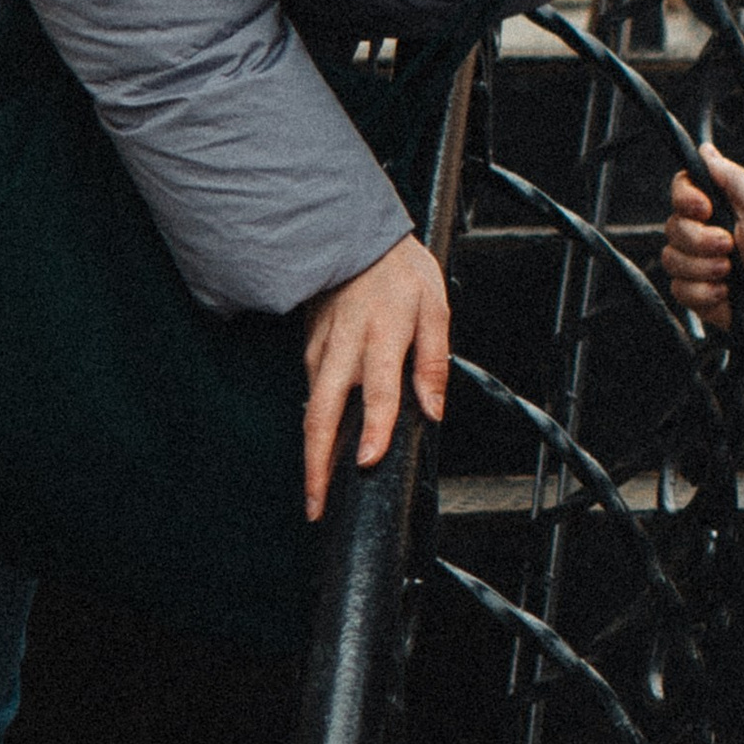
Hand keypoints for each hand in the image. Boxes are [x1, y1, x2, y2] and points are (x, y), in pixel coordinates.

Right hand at [302, 233, 449, 518]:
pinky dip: (314, 424)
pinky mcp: (309, 349)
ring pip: (311, 408)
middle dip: (316, 466)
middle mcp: (345, 347)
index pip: (378, 390)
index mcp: (383, 336)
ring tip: (316, 492)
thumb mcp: (434, 306)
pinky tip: (320, 447)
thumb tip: (434, 411)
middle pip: (322, 414)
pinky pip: (311, 392)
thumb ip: (434, 360)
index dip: (373, 428)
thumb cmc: (398, 271)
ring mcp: (321, 350)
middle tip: (317, 506)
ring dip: (312, 452)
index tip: (366, 461)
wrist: (352, 237)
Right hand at [663, 142, 743, 341]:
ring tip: (731, 272)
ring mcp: (698, 265)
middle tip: (730, 246)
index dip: (685, 198)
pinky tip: (727, 294)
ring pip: (671, 259)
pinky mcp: (697, 295)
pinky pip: (679, 290)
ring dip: (704, 267)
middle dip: (699, 240)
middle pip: (671, 226)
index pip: (681, 190)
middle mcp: (705, 234)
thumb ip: (730, 177)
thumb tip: (705, 150)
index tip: (704, 208)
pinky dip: (704, 292)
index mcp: (720, 209)